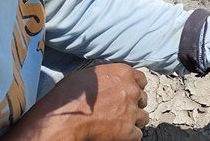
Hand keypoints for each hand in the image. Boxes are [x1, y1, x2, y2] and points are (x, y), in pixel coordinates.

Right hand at [3, 63, 148, 140]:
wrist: (66, 118)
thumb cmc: (71, 96)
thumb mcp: (89, 74)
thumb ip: (108, 76)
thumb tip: (110, 80)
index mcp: (123, 73)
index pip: (141, 79)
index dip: (134, 87)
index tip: (128, 93)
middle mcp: (131, 90)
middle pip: (142, 98)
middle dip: (133, 104)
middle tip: (120, 110)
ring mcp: (132, 111)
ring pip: (143, 117)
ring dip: (133, 120)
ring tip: (118, 123)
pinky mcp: (129, 131)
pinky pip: (137, 134)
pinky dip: (129, 135)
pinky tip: (116, 134)